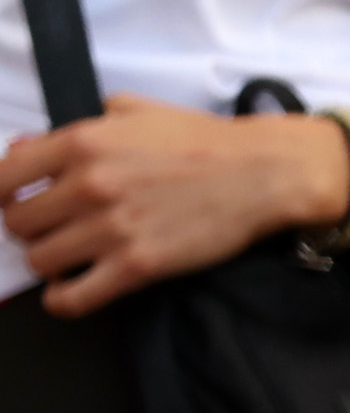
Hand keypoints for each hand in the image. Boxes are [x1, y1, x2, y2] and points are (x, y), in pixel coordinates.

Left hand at [2, 103, 344, 312]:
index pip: (3, 177)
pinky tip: (71, 291)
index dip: (5, 193)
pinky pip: (74, 297)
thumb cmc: (204, 142)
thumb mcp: (133, 113)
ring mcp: (111, 229)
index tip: (17, 201)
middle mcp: (87, 186)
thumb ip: (80, 127)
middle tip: (52, 229)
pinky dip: (63, 299)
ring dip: (49, 261)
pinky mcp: (138, 266)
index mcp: (81, 142)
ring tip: (69, 259)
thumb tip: (34, 148)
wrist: (261, 174)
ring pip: (40, 259)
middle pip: (18, 222)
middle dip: (30, 227)